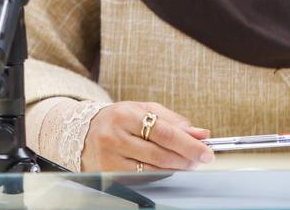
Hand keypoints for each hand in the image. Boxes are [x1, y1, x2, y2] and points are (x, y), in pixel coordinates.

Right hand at [81, 101, 214, 172]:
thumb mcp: (144, 110)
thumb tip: (201, 134)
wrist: (83, 132)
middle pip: (160, 154)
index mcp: (125, 115)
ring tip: (187, 163)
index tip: (206, 151)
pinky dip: (159, 174)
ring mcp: (110, 158)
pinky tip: (166, 168)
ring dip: (176, 168)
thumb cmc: (119, 119)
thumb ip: (174, 121)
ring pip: (153, 169)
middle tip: (200, 158)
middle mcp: (115, 137)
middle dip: (186, 158)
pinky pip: (142, 178)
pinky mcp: (108, 175)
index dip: (189, 144)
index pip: (164, 132)